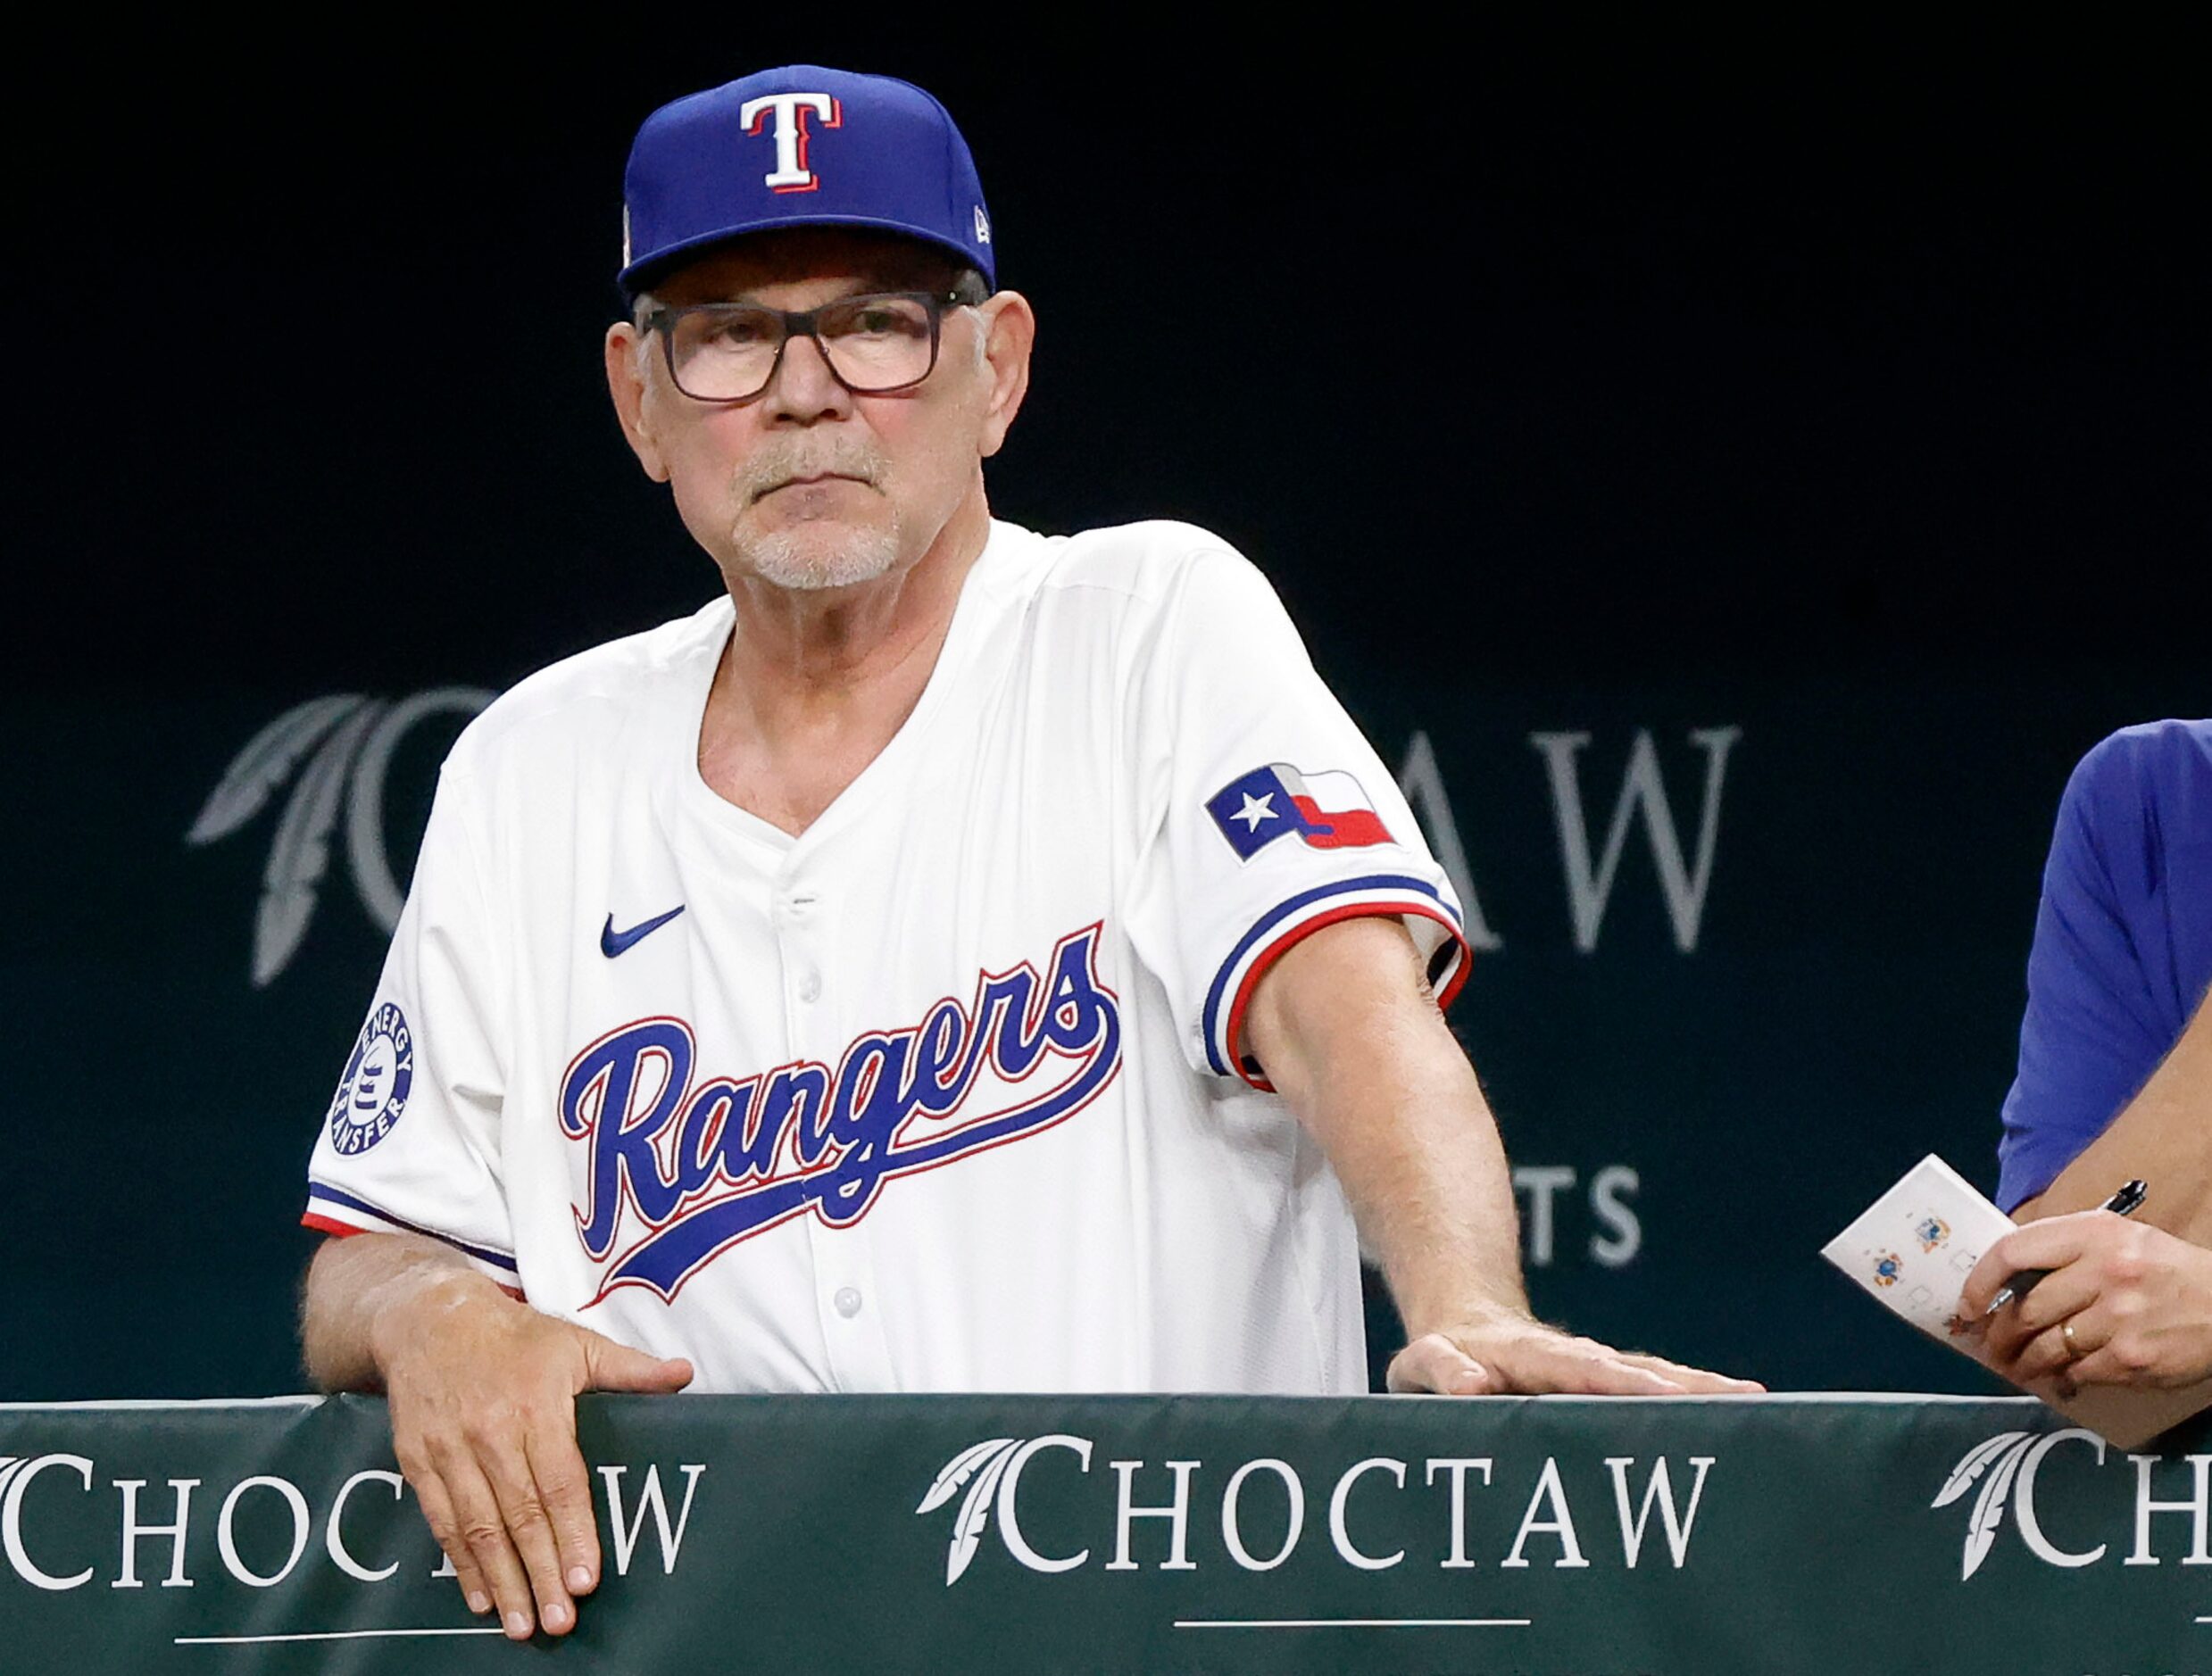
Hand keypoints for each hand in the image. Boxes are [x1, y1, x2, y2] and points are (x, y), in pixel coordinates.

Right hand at [373, 1271, 693, 1640]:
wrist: (429, 1318)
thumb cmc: (515, 1336)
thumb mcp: (577, 1342)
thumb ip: (629, 1369)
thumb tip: (684, 1374)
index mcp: (536, 1403)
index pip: (559, 1481)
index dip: (573, 1532)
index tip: (586, 1578)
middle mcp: (491, 1430)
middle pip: (519, 1514)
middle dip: (541, 1572)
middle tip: (560, 1620)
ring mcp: (450, 1447)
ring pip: (479, 1527)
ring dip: (502, 1580)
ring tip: (523, 1625)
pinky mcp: (418, 1460)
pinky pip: (441, 1521)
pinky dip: (461, 1563)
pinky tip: (480, 1597)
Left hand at [1385, 1310, 1763, 1394]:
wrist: (1460, 1325)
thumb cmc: (1439, 1357)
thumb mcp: (1423, 1362)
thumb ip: (1441, 1369)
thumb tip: (1474, 1386)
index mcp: (1527, 1355)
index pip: (1577, 1368)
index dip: (1616, 1381)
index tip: (1659, 1394)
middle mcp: (1572, 1358)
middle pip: (1632, 1369)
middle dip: (1681, 1384)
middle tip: (1737, 1397)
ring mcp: (1594, 1370)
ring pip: (1653, 1376)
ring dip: (1700, 1389)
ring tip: (1756, 1400)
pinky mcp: (1606, 1385)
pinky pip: (1654, 1389)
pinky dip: (1694, 1398)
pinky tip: (1742, 1410)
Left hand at [1958, 1211, 2211, 1392]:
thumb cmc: (2164, 1270)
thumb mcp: (2118, 1239)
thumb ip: (2066, 1251)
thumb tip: (2007, 1280)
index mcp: (2094, 1233)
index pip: (2012, 1251)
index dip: (1979, 1281)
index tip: (1967, 1304)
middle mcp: (2104, 1272)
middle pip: (2025, 1309)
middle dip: (1999, 1334)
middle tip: (1991, 1346)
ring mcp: (2118, 1318)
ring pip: (2046, 1347)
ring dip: (2023, 1362)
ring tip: (2017, 1367)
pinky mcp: (2132, 1359)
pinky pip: (2079, 1372)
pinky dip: (2063, 1378)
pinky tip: (2060, 1378)